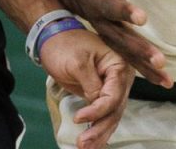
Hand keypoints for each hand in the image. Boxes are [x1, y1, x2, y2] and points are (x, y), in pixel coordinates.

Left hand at [38, 29, 133, 148]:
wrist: (55, 38)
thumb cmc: (66, 45)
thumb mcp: (78, 62)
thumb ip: (91, 84)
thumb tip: (97, 105)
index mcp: (119, 64)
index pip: (113, 95)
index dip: (97, 110)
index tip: (78, 118)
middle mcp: (121, 78)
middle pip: (114, 110)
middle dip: (99, 128)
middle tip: (82, 143)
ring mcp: (113, 88)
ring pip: (110, 117)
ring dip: (99, 134)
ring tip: (84, 148)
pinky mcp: (102, 96)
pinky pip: (104, 116)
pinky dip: (98, 130)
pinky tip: (92, 145)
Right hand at [65, 0, 171, 86]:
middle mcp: (97, 5)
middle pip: (109, 11)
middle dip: (124, 14)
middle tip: (141, 18)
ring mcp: (103, 26)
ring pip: (119, 42)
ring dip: (138, 52)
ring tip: (160, 63)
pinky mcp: (113, 42)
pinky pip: (128, 58)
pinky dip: (145, 71)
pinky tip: (165, 82)